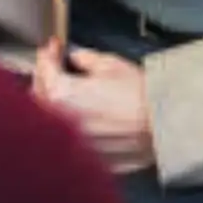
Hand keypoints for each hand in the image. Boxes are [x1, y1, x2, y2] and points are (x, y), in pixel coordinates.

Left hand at [32, 40, 155, 174]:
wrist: (164, 125)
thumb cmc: (140, 94)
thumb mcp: (110, 65)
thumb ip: (85, 59)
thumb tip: (75, 59)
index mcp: (62, 94)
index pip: (44, 68)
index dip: (47, 54)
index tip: (54, 47)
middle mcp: (60, 121)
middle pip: (38, 95)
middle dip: (43, 77)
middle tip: (53, 66)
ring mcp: (70, 142)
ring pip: (46, 120)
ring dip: (49, 102)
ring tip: (60, 90)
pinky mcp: (83, 156)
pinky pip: (64, 138)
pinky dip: (64, 125)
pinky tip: (74, 116)